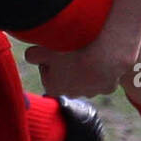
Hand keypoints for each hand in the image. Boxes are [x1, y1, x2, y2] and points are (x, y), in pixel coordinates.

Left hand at [24, 34, 138, 98]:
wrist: (103, 50)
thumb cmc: (71, 49)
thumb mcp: (44, 48)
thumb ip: (33, 55)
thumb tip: (31, 57)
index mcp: (53, 87)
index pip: (46, 71)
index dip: (50, 57)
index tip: (55, 46)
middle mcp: (72, 94)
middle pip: (67, 77)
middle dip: (68, 64)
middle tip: (73, 46)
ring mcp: (92, 92)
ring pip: (86, 78)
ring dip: (86, 67)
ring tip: (88, 48)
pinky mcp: (108, 87)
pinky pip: (104, 77)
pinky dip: (103, 68)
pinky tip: (101, 55)